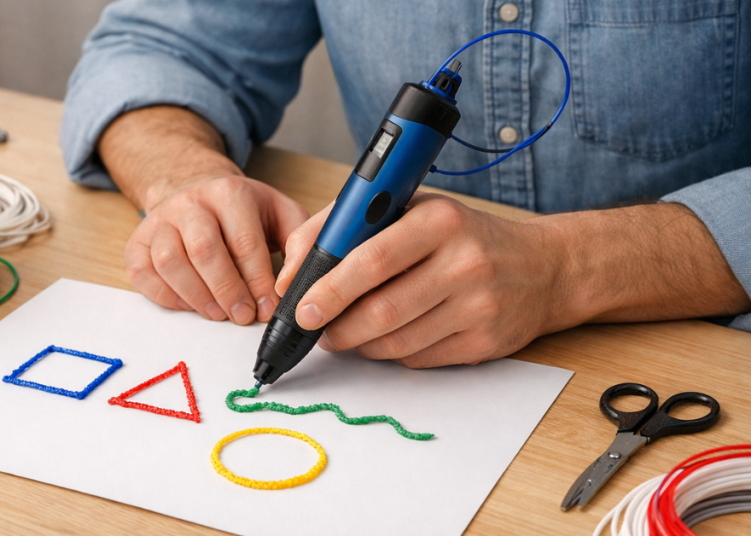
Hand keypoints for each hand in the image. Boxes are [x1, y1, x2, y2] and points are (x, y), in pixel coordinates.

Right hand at [126, 175, 308, 323]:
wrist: (197, 192)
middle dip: (227, 291)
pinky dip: (167, 297)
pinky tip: (191, 305)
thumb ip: (298, 242)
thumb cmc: (244, 213)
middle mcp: (190, 202)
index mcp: (230, 193)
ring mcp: (159, 221)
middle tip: (243, 316)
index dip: (257, 281)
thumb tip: (295, 281)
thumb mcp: (280, 213)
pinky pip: (144, 273)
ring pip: (171, 262)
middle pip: (204, 251)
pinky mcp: (137, 242)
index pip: (244, 242)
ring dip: (197, 297)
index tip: (267, 308)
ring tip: (219, 314)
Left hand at [276, 193, 567, 367]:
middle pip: (381, 310)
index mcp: (440, 220)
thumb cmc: (460, 235)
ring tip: (343, 335)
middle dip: (336, 327)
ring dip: (358, 345)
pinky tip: (385, 339)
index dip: (330, 288)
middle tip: (315, 329)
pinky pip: (418, 358)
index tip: (300, 305)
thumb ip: (344, 225)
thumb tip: (294, 269)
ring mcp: (478, 306)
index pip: (373, 259)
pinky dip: (390, 353)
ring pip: (395, 342)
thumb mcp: (410, 209)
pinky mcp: (485, 342)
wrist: (543, 268)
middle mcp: (464, 262)